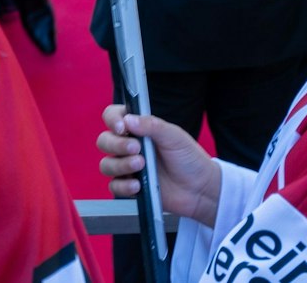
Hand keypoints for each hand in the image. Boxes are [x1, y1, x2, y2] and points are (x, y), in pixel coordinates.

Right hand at [98, 104, 221, 225]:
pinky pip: (114, 186)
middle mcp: (128, 146)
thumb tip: (127, 119)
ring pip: (106, 164)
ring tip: (141, 166)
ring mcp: (128, 167)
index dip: (112, 120)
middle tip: (137, 149)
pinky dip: (123, 186)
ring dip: (120, 164)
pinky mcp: (130, 187)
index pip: (112, 117)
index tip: (122, 128)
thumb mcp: (175, 137)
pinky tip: (138, 185)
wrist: (202, 190)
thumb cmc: (189, 159)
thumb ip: (152, 125)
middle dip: (116, 144)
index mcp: (137, 129)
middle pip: (104, 141)